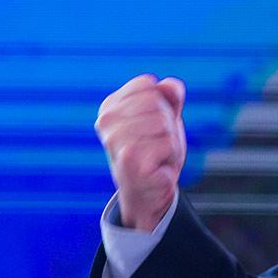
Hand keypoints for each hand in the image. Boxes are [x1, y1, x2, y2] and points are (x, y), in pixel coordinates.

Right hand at [95, 74, 186, 230]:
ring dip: (170, 142)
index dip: (160, 104)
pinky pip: (168, 144)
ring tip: (157, 156)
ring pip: (164, 124)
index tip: (151, 125)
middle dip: (166, 125)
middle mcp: (106, 122)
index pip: (147, 85)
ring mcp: (116, 141)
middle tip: (156, 144)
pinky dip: (170, 157)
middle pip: (156, 104)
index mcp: (109, 107)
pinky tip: (157, 167)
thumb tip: (169, 85)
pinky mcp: (130, 160)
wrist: (148, 192)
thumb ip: (169, 96)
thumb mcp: (165, 116)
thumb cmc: (155, 150)